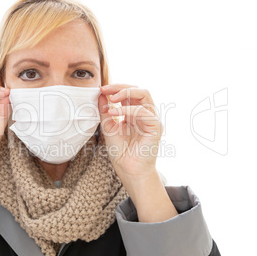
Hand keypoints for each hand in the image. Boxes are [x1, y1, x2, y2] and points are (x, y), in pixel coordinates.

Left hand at [99, 84, 177, 222]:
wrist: (128, 170)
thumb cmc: (121, 152)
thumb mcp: (108, 127)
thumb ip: (105, 111)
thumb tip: (100, 94)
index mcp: (134, 113)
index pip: (128, 93)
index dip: (115, 88)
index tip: (101, 89)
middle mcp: (145, 114)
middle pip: (138, 90)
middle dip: (121, 87)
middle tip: (105, 89)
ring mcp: (151, 119)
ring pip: (145, 95)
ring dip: (126, 93)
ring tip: (111, 98)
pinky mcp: (155, 127)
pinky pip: (144, 112)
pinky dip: (128, 109)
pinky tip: (115, 112)